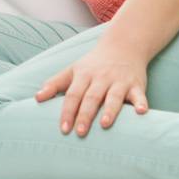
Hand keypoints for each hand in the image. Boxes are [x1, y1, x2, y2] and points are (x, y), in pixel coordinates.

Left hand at [35, 44, 149, 136]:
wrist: (123, 46)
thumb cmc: (94, 64)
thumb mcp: (73, 70)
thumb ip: (55, 83)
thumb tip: (36, 98)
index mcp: (84, 75)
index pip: (73, 94)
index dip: (67, 111)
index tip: (63, 128)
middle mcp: (101, 78)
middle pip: (91, 97)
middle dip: (85, 115)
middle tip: (80, 132)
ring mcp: (119, 81)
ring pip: (114, 97)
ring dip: (110, 110)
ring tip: (104, 124)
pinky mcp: (136, 85)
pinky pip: (139, 95)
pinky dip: (141, 103)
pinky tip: (142, 112)